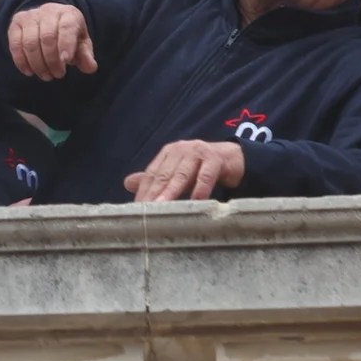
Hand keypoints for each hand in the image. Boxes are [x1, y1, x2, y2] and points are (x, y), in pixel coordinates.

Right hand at [6, 3, 97, 79]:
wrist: (48, 20)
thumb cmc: (68, 34)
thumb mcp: (81, 43)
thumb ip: (86, 55)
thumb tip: (90, 67)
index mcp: (68, 13)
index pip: (66, 28)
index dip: (66, 45)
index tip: (65, 62)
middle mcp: (48, 11)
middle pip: (47, 37)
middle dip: (52, 60)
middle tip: (57, 75)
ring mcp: (30, 16)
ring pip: (30, 42)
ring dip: (38, 64)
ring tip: (46, 76)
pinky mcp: (16, 23)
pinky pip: (16, 44)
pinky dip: (21, 61)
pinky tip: (29, 71)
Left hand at [124, 139, 245, 201]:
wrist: (233, 158)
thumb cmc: (201, 167)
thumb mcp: (178, 172)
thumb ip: (156, 178)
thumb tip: (127, 183)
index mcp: (168, 153)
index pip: (152, 174)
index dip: (144, 191)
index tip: (136, 208)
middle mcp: (180, 150)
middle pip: (164, 174)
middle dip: (154, 193)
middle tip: (145, 210)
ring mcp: (197, 152)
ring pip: (181, 175)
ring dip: (171, 191)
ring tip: (163, 206)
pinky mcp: (215, 159)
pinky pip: (206, 176)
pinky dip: (200, 189)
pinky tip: (196, 201)